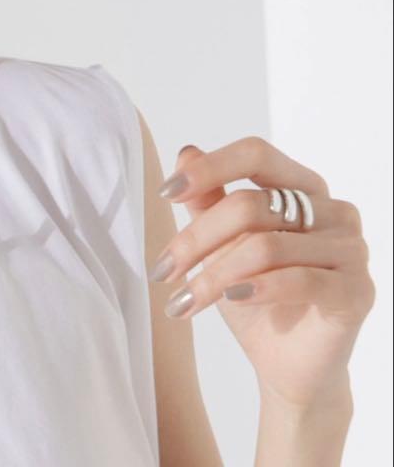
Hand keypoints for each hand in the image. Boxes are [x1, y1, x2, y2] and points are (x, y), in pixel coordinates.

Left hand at [148, 138, 375, 408]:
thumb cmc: (253, 295)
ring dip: (214, 276)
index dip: (209, 168)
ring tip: (184, 300)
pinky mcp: (356, 291)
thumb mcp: (220, 245)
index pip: (255, 154)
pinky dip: (256, 288)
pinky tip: (231, 298)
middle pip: (250, 204)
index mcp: (303, 185)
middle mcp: (334, 210)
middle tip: (161, 270)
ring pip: (265, 246)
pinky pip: (298, 280)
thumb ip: (207, 199)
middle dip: (195, 239)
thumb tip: (186, 153)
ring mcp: (351, 249)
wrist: (288, 364)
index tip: (164, 192)